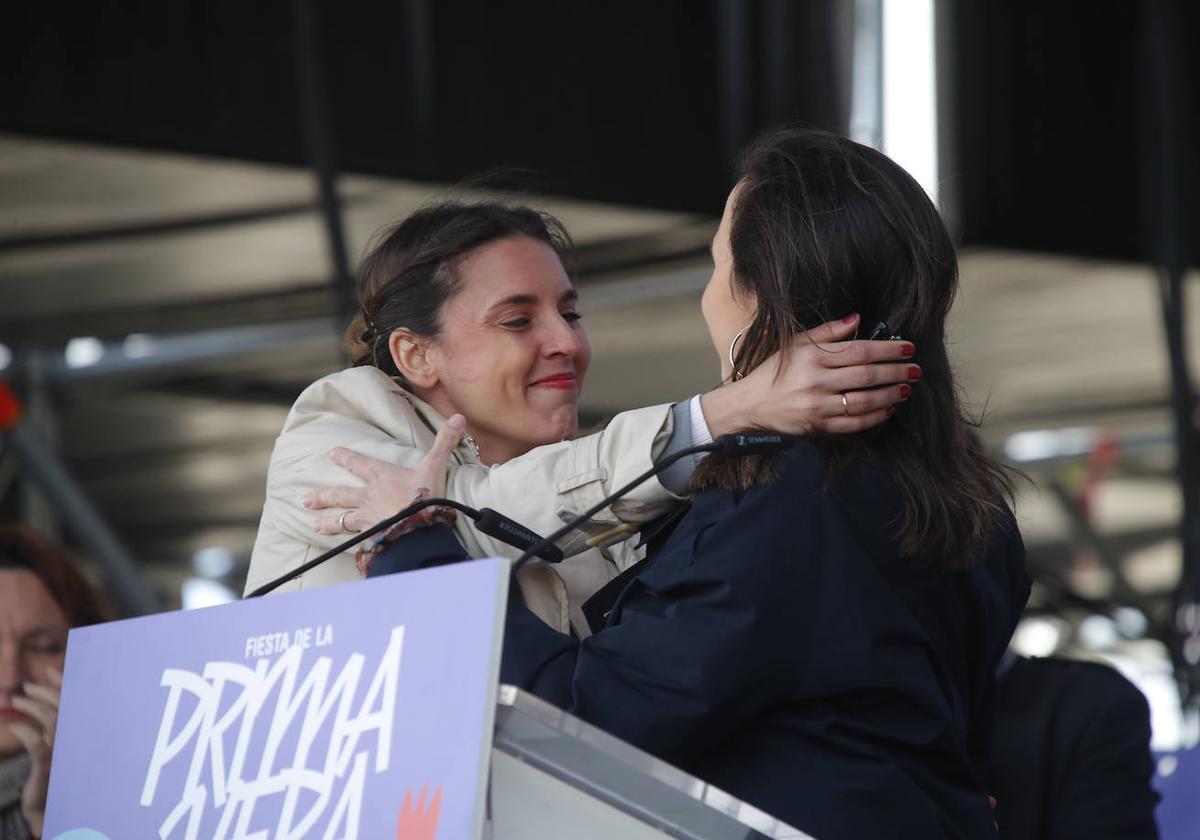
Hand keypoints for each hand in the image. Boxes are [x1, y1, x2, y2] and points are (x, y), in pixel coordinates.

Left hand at [6, 668, 61, 838]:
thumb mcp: (55, 747)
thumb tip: (46, 696)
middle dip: (44, 692)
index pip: (74, 703)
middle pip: (63, 708)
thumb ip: (55, 724)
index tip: (52, 670)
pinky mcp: (48, 765)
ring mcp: (64, 753)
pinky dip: (24, 730)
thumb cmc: (53, 775)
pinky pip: (37, 743)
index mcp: (80, 734)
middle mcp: (76, 741)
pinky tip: (13, 724)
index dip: (64, 685)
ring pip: (51, 720)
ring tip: (16, 700)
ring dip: (32, 706)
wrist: (48, 805)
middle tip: (27, 686)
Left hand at [305, 414, 465, 534]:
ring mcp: (367, 518)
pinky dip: (344, 541)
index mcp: (382, 476)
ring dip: (327, 521)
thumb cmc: (425, 496)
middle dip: (324, 495)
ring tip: (314, 524)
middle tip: (306, 498)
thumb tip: (459, 418)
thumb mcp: (436, 466)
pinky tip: (338, 546)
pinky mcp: (370, 536)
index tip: (332, 454)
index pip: (360, 464)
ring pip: (342, 518)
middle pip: (342, 494)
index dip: (346, 458)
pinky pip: (353, 538)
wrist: (417, 527)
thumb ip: (445, 442)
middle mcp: (369, 496)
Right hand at [700, 314, 918, 436]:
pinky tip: (888, 409)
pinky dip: (874, 417)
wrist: (748, 406)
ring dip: (890, 394)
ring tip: (906, 388)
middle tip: (915, 369)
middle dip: (896, 371)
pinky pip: (853, 423)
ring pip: (864, 401)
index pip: (859, 351)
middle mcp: (816, 381)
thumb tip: (856, 318)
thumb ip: (827, 333)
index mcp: (812, 357)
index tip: (907, 348)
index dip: (887, 349)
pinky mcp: (817, 427)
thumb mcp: (795, 345)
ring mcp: (817, 407)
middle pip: (866, 375)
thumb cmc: (774, 373)